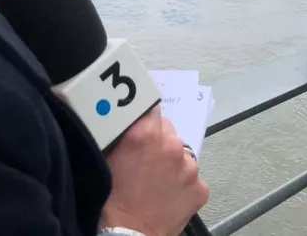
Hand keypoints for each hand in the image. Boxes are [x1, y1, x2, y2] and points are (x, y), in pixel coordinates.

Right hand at [101, 105, 209, 235]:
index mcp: (145, 133)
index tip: (138, 123)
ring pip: (181, 153)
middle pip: (167, 129)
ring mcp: (190, 168)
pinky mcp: (200, 188)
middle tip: (143, 158)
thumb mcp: (105, 157)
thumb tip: (120, 119)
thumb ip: (118, 134)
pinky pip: (192, 177)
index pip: (150, 106)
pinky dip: (182, 183)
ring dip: (170, 161)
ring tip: (155, 180)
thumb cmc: (110, 201)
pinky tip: (167, 194)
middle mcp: (171, 145)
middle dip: (157, 139)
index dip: (143, 116)